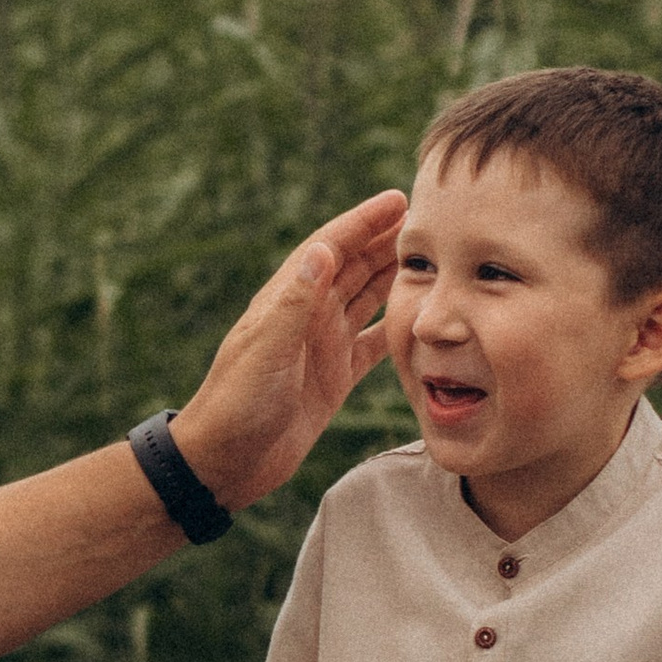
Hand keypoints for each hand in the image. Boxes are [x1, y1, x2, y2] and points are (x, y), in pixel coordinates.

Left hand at [170, 188, 406, 513]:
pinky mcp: (335, 377)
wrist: (224, 462)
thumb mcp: (267, 350)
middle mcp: (308, 316)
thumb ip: (295, 303)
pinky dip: (397, 329)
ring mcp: (323, 346)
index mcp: (288, 300)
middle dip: (389, 241)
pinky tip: (425, 319)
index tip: (399, 199)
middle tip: (433, 222)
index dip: (364, 221)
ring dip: (397, 277)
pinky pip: (373, 345)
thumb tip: (322, 250)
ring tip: (437, 258)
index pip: (332, 246)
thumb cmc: (236, 404)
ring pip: (368, 300)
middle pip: (356, 267)